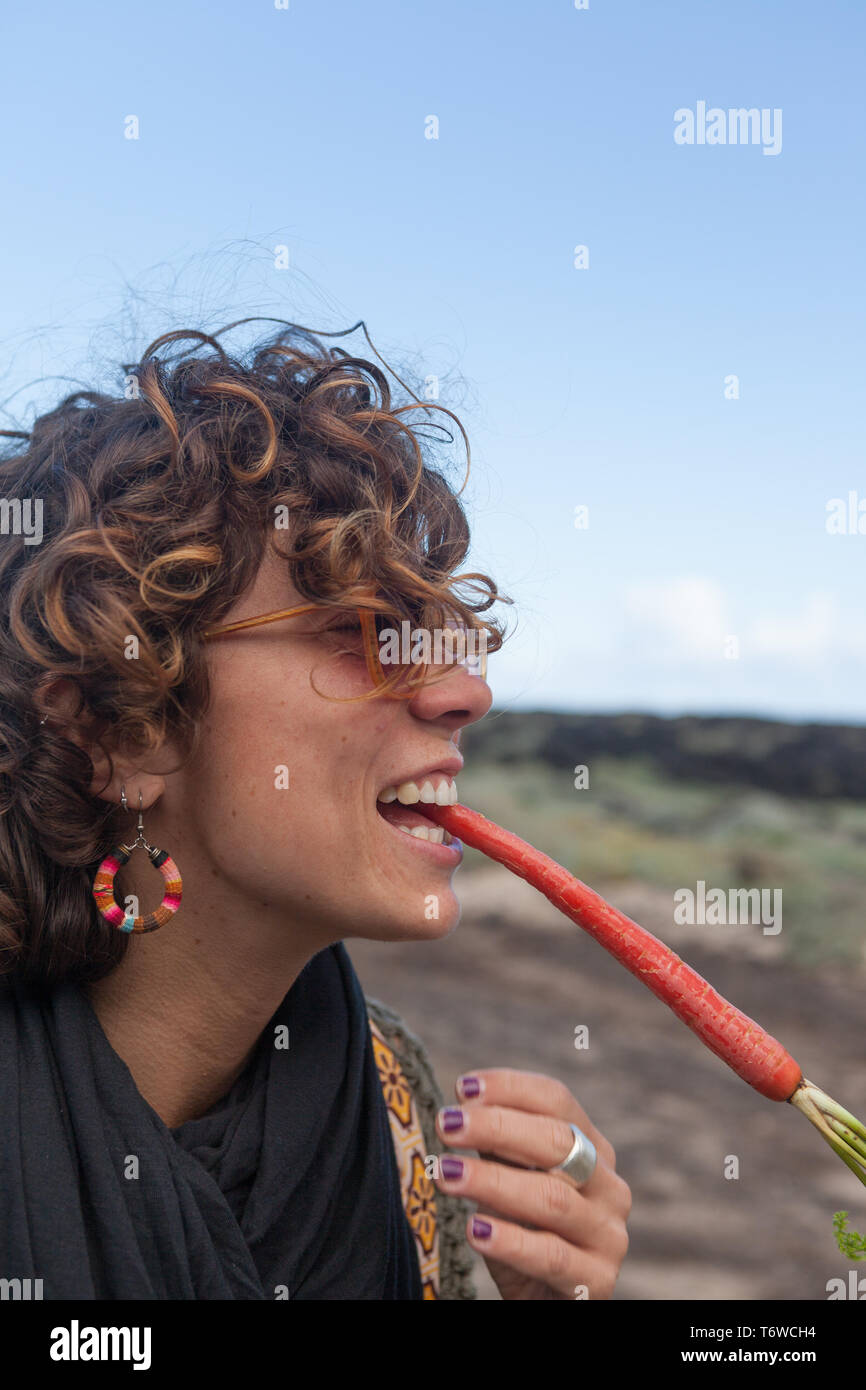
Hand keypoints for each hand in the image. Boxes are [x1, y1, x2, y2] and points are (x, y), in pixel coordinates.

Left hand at [433, 1068, 630, 1299]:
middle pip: (558, 1142)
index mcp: (593, 1148)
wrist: (546, 1302)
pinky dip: (510, 1240)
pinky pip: (551, 1256)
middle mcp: (609, 1186)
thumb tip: (460, 1110)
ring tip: (445, 1174)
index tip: (461, 1088)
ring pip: (552, 1198)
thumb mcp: (512, 1182)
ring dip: (492, 1182)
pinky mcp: (596, 1282)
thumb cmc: (525, 1232)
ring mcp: (608, 1235)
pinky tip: (474, 1230)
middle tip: (446, 1125)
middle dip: (496, 1127)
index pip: (557, 1101)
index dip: (511, 1088)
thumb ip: (499, 1148)